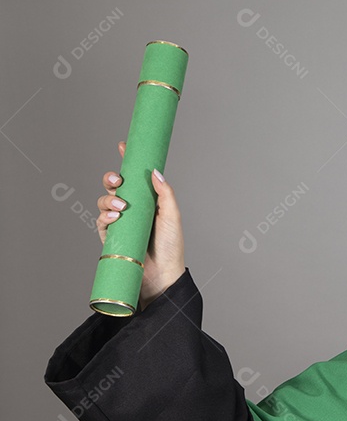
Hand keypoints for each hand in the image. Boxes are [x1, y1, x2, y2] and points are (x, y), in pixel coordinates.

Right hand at [97, 140, 185, 310]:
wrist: (163, 275)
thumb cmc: (171, 246)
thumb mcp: (172, 216)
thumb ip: (165, 194)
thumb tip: (154, 171)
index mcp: (148, 201)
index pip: (135, 177)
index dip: (127, 161)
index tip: (123, 145)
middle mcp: (133, 209)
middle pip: (114, 187)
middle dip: (111, 179)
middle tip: (119, 182)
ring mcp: (120, 222)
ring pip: (104, 202)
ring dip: (109, 200)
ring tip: (122, 208)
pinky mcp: (111, 237)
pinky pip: (101, 221)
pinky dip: (105, 216)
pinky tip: (115, 218)